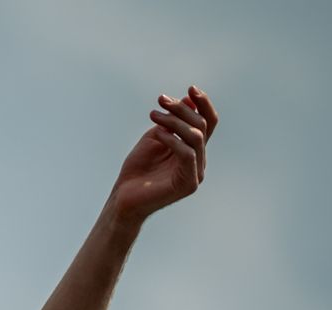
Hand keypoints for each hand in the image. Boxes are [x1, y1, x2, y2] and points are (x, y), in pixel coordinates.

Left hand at [110, 85, 217, 226]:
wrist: (123, 197)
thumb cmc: (138, 169)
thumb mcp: (156, 136)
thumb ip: (174, 120)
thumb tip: (190, 98)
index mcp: (194, 149)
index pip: (208, 122)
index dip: (203, 103)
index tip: (190, 88)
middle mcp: (199, 161)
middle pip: (201, 125)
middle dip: (181, 108)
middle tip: (160, 101)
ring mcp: (195, 174)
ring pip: (195, 136)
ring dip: (174, 121)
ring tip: (154, 116)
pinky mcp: (188, 184)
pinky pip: (187, 153)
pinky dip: (172, 139)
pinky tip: (156, 134)